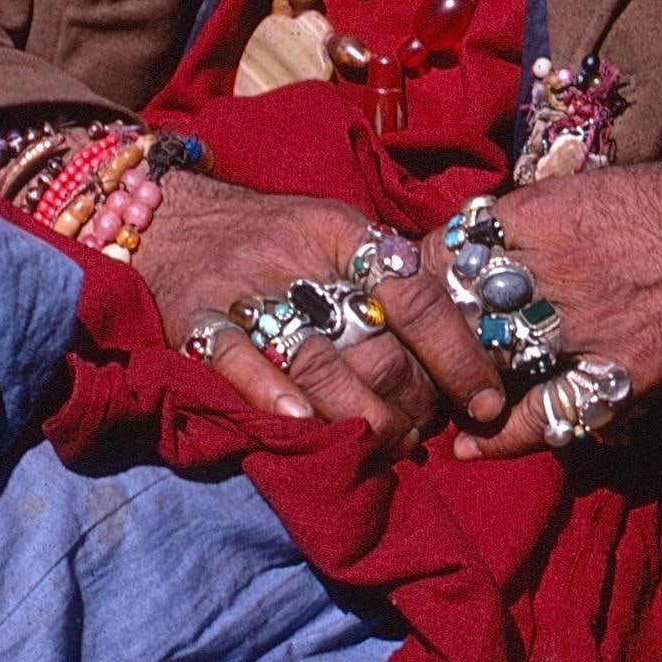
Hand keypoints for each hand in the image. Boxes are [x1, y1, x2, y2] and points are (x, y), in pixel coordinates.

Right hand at [136, 172, 504, 453]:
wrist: (173, 218)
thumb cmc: (271, 235)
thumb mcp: (333, 228)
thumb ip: (384, 273)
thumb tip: (458, 335)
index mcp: (342, 231)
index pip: (416, 292)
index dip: (458, 352)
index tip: (488, 399)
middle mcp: (298, 258)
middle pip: (372, 342)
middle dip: (411, 399)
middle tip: (424, 427)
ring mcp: (244, 289)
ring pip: (316, 361)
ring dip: (361, 417)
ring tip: (386, 442)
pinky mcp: (194, 319)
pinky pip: (236, 361)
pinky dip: (271, 395)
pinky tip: (302, 423)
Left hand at [434, 149, 661, 459]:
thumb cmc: (659, 201)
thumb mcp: (578, 188)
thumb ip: (524, 218)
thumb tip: (473, 241)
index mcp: (536, 216)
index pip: (448, 252)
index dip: (417, 278)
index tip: (400, 294)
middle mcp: (552, 271)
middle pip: (462, 314)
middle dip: (431, 339)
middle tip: (408, 357)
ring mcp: (587, 325)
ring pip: (497, 365)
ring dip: (461, 386)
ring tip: (435, 401)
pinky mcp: (624, 370)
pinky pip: (551, 412)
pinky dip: (508, 435)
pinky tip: (474, 445)